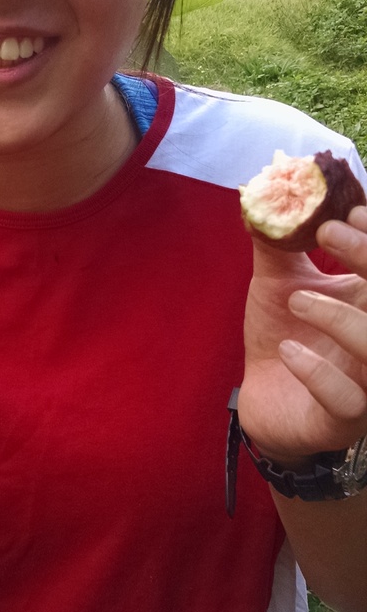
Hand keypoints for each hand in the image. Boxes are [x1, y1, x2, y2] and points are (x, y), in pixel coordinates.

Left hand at [240, 207, 366, 464]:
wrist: (263, 398)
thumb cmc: (285, 337)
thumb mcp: (279, 283)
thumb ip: (279, 243)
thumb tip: (267, 192)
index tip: (347, 212)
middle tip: (325, 234)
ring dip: (341, 318)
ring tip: (296, 298)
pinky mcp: (344, 419)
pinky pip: (349, 401)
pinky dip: (319, 373)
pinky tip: (289, 352)